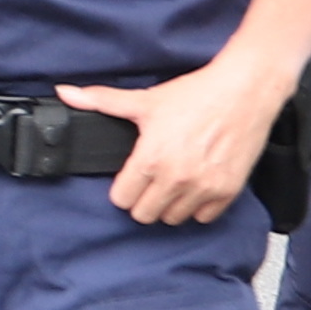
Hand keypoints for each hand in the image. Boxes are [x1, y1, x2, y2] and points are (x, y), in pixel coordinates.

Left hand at [56, 57, 281, 224]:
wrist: (245, 91)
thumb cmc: (196, 94)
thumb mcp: (145, 99)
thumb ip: (102, 101)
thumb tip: (65, 93)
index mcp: (151, 159)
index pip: (122, 200)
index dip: (122, 189)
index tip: (130, 178)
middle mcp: (176, 178)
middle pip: (144, 215)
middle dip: (143, 200)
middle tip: (150, 182)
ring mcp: (203, 188)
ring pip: (173, 218)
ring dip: (169, 205)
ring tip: (172, 183)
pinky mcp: (227, 191)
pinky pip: (204, 217)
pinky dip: (198, 207)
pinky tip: (195, 186)